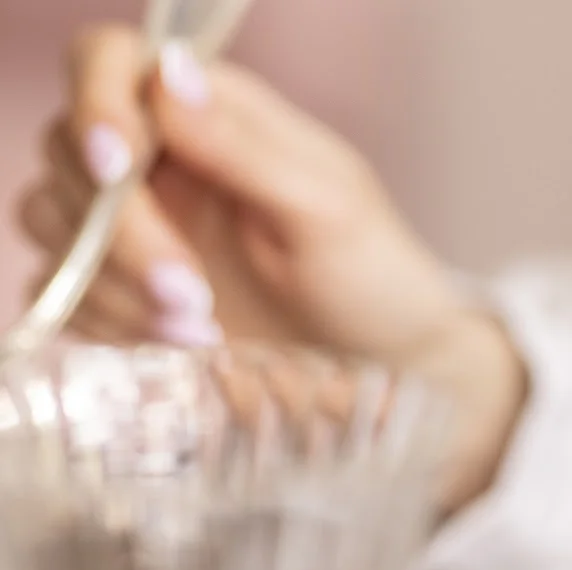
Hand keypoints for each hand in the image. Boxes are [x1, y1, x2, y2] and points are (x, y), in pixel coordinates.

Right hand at [16, 27, 526, 510]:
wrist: (388, 375)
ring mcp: (134, 232)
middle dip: (119, 233)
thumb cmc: (373, 281)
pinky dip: (105, 323)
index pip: (108, 64)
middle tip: (195, 296)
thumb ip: (244, 146)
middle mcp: (158, 163)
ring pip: (54, 229)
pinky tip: (174, 349)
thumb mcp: (327, 209)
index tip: (118, 168)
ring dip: (111, 285)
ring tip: (203, 332)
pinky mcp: (124, 301)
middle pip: (69, 158)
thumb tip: (168, 77)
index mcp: (207, 113)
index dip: (95, 104)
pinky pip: (65, 298)